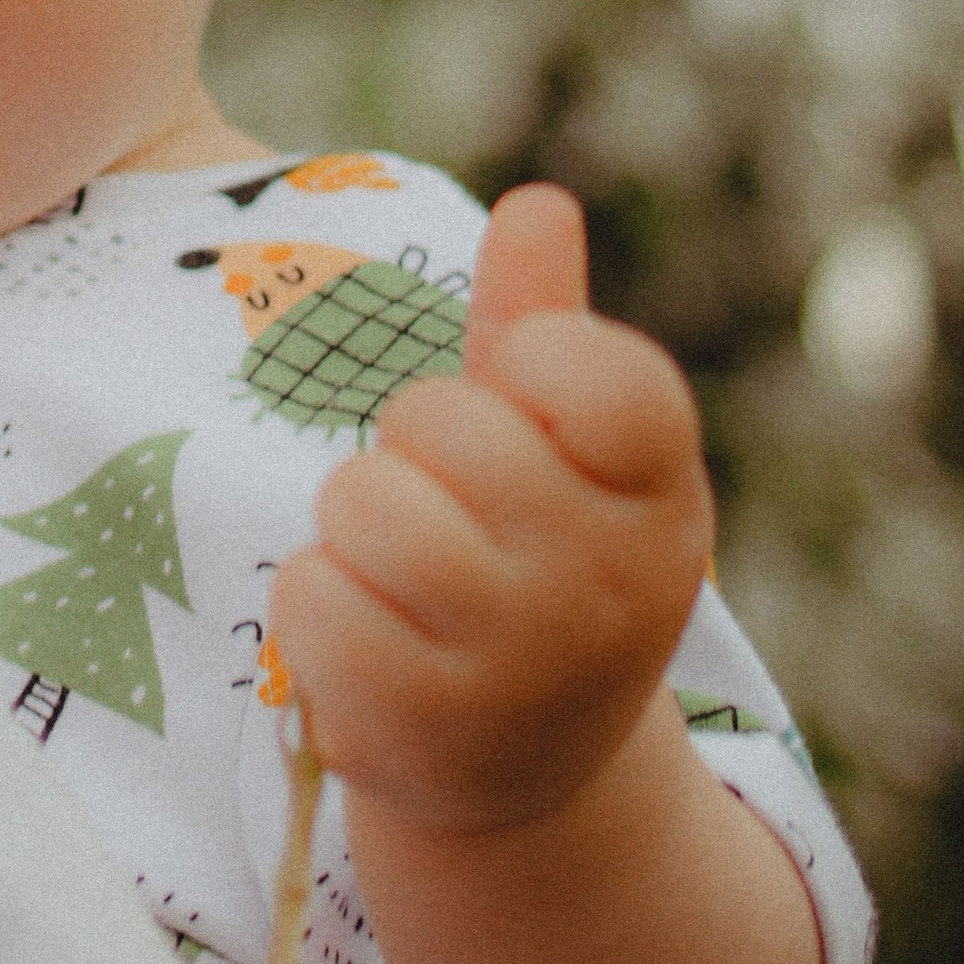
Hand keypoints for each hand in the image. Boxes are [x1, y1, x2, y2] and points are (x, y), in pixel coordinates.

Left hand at [269, 184, 714, 833]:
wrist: (526, 762)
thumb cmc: (537, 553)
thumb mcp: (562, 442)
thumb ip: (539, 317)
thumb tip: (538, 202)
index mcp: (656, 492)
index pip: (594, 372)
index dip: (534, 366)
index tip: (534, 413)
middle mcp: (606, 583)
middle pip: (437, 423)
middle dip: (415, 448)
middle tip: (452, 508)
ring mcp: (517, 665)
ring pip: (362, 503)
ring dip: (355, 523)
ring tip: (405, 572)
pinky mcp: (421, 729)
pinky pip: (307, 596)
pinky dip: (314, 607)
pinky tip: (371, 639)